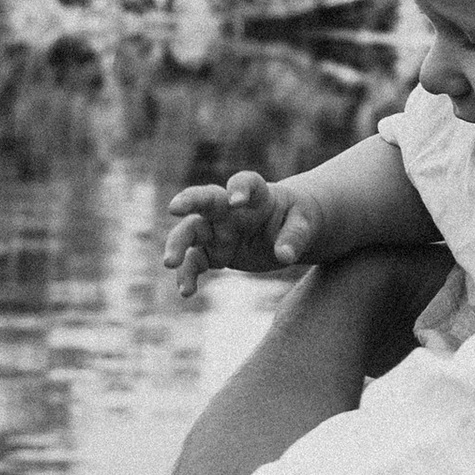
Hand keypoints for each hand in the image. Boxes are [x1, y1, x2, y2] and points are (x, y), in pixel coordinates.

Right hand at [164, 174, 325, 299]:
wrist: (286, 229)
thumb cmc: (296, 217)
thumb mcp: (305, 223)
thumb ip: (295, 236)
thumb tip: (285, 255)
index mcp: (256, 195)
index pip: (245, 183)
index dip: (239, 188)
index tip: (237, 200)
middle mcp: (229, 209)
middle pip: (204, 199)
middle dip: (188, 200)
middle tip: (174, 207)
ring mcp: (217, 230)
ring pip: (190, 232)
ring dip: (177, 245)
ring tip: (170, 262)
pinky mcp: (213, 252)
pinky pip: (195, 262)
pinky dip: (188, 275)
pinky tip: (186, 291)